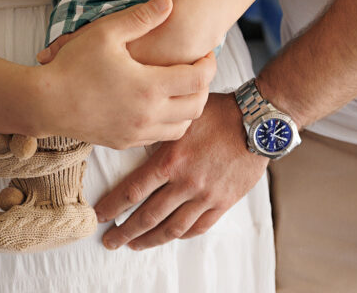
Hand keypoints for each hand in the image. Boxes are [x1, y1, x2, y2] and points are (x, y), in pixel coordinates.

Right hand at [35, 0, 215, 148]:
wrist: (45, 103)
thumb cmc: (73, 64)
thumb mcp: (106, 32)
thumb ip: (141, 17)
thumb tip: (170, 2)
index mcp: (149, 87)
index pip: (198, 80)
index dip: (209, 63)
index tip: (206, 51)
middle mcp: (149, 115)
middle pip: (197, 106)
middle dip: (205, 86)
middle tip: (199, 67)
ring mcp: (137, 133)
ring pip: (181, 127)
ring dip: (189, 106)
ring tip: (181, 84)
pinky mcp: (124, 142)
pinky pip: (160, 137)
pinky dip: (169, 121)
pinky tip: (159, 101)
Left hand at [94, 92, 267, 247]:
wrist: (256, 122)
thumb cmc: (220, 111)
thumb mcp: (183, 116)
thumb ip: (161, 132)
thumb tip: (136, 135)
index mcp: (171, 159)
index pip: (133, 190)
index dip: (113, 206)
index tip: (100, 215)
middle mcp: (186, 182)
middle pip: (148, 215)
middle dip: (125, 231)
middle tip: (110, 240)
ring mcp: (205, 195)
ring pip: (172, 227)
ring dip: (150, 239)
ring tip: (135, 244)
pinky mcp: (223, 202)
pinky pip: (198, 227)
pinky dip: (181, 234)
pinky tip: (171, 235)